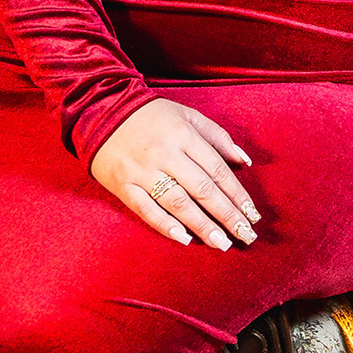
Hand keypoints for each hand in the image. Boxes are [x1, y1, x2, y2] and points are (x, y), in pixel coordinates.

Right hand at [89, 98, 259, 250]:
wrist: (100, 109)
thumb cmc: (150, 114)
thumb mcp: (187, 115)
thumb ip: (217, 137)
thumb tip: (244, 161)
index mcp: (184, 135)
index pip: (217, 170)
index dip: (237, 194)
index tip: (253, 214)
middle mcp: (165, 154)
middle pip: (202, 190)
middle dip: (227, 215)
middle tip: (245, 235)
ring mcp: (142, 171)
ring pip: (178, 203)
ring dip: (202, 225)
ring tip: (222, 243)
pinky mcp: (123, 184)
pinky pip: (145, 209)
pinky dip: (164, 224)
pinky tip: (183, 238)